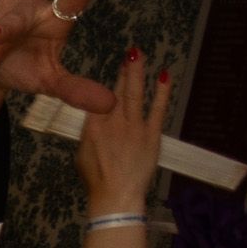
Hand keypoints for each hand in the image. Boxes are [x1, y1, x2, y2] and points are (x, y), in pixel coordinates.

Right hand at [78, 49, 169, 217]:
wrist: (116, 195)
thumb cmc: (96, 179)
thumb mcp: (82, 154)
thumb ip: (90, 134)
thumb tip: (97, 122)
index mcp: (92, 127)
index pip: (98, 99)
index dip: (105, 84)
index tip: (112, 70)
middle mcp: (112, 122)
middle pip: (117, 90)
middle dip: (124, 70)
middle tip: (130, 53)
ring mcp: (133, 126)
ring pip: (135, 94)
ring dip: (137, 73)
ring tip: (139, 55)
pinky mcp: (151, 134)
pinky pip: (158, 108)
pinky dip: (161, 92)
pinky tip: (164, 76)